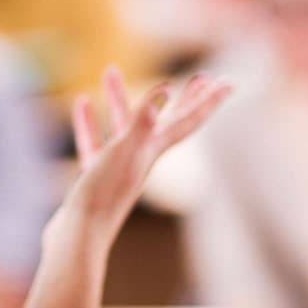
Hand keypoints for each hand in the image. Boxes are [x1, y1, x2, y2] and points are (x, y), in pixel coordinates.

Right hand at [24, 67, 231, 307]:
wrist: (79, 235)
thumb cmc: (104, 193)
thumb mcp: (125, 150)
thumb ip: (144, 119)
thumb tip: (165, 89)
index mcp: (154, 150)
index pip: (189, 120)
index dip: (208, 99)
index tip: (228, 81)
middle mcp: (142, 157)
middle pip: (170, 122)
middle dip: (185, 99)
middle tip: (201, 78)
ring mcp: (119, 168)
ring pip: (124, 126)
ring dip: (120, 99)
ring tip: (109, 72)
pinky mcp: (95, 176)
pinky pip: (94, 141)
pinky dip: (89, 123)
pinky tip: (80, 104)